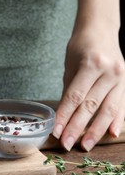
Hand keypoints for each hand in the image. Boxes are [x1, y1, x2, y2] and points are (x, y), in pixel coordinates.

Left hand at [54, 26, 124, 150]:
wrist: (101, 29)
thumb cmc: (80, 47)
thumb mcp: (69, 65)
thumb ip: (69, 90)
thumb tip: (62, 116)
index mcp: (91, 64)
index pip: (75, 97)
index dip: (64, 116)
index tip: (56, 132)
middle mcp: (109, 72)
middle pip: (90, 105)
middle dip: (77, 127)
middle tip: (67, 144)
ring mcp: (121, 77)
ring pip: (108, 109)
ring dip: (96, 130)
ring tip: (86, 145)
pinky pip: (122, 104)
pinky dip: (117, 120)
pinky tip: (112, 134)